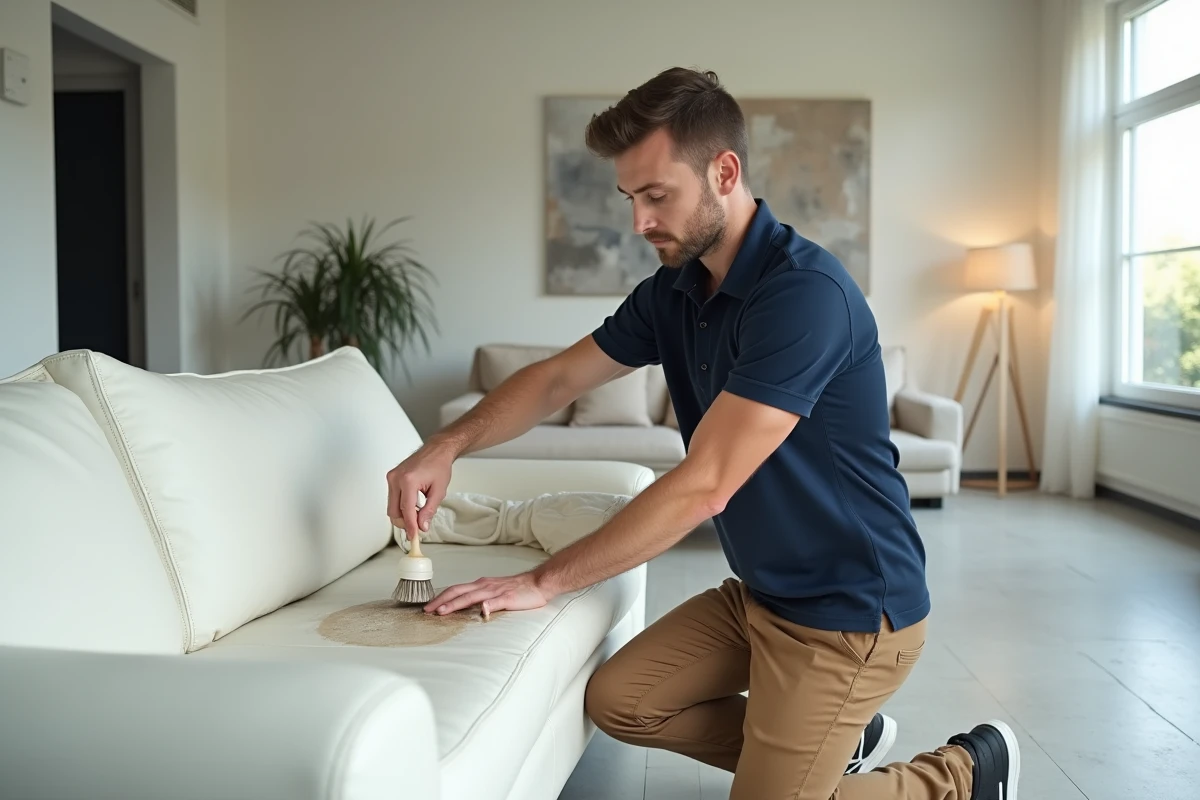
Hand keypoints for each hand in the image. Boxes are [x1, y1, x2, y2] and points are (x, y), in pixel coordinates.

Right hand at [387, 441, 455, 538]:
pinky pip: (393, 498)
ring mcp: (392, 477)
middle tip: (417, 528)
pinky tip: (414, 506)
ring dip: (403, 515)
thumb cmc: (439, 466)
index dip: (410, 526)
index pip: (406, 510)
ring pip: (391, 506)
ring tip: (418, 515)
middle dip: (404, 522)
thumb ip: (429, 510)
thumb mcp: (439, 491)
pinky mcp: (391, 477)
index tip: (413, 537)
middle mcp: (396, 478)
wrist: (436, 450)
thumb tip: (422, 526)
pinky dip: (401, 506)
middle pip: (394, 511)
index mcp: (408, 481)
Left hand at [424, 572, 552, 616]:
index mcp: (481, 585)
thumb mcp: (495, 592)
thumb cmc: (518, 589)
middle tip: (427, 610)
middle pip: (458, 592)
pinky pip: (497, 602)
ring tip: (443, 611)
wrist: (538, 583)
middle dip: (441, 601)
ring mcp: (495, 592)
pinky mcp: (508, 598)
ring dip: (456, 603)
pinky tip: (482, 610)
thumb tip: (467, 608)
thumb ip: (482, 598)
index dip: (441, 597)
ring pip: (471, 597)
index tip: (428, 606)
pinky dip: (488, 605)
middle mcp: (484, 586)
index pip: (456, 590)